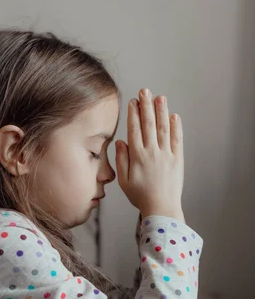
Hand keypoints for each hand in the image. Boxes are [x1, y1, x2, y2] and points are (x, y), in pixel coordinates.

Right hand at [115, 88, 184, 220]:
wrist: (161, 208)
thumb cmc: (140, 196)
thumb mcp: (123, 180)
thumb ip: (121, 160)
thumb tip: (121, 142)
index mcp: (137, 157)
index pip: (134, 129)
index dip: (134, 113)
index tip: (133, 101)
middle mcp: (152, 152)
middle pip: (149, 124)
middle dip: (146, 106)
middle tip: (145, 91)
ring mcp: (166, 155)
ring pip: (164, 128)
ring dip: (162, 111)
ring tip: (160, 97)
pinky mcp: (178, 160)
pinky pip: (177, 140)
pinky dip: (176, 127)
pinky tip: (174, 116)